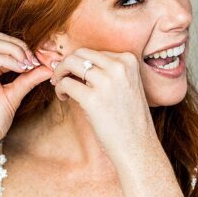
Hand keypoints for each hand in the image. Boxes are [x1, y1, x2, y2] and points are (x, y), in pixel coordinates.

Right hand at [0, 34, 51, 158]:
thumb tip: (48, 66)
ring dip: (15, 51)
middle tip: (37, 58)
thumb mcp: (16, 94)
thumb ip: (29, 78)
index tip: (45, 55)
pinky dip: (6, 60)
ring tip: (30, 64)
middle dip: (21, 45)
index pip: (4, 43)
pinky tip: (20, 68)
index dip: (26, 46)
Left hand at [49, 49, 158, 167]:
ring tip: (61, 87)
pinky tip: (64, 98)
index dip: (82, 62)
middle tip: (61, 77)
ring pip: (70, 63)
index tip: (76, 74)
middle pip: (80, 53)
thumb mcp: (128, 85)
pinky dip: (59, 89)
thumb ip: (109, 71)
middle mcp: (119, 66)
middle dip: (67, 64)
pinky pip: (65, 83)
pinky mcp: (92, 99)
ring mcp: (106, 81)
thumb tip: (77, 62)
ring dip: (60, 73)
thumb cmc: (130, 119)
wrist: (138, 145)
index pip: (95, 51)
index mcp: (129, 60)